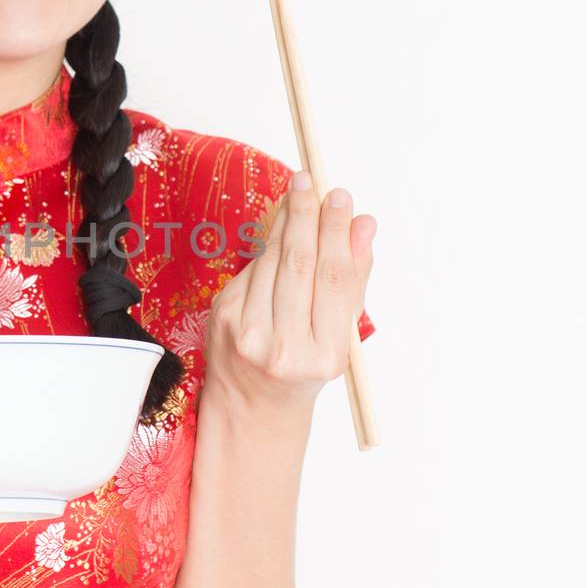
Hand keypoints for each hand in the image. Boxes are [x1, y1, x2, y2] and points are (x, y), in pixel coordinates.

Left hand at [202, 174, 375, 412]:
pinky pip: (250, 273)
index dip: (335, 232)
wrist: (254, 406)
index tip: (339, 197)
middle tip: (310, 180)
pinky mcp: (222, 320)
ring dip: (284, 224)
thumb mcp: (339, 332)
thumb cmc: (305, 366)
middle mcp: (283, 347)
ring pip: (270, 263)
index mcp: (324, 355)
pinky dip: (266, 251)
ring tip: (297, 197)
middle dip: (305, 216)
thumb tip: (364, 224)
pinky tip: (278, 237)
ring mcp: (247, 334)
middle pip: (298, 264)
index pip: (332, 278)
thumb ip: (352, 278)